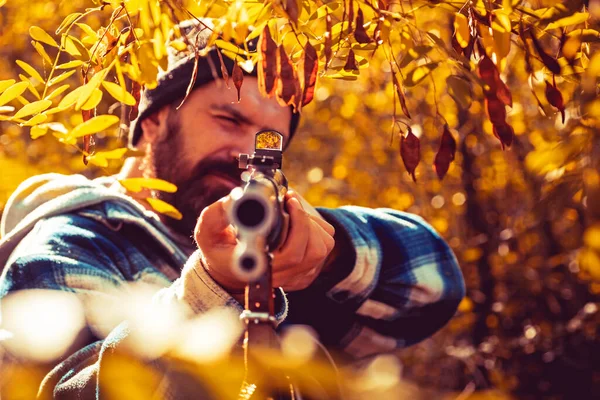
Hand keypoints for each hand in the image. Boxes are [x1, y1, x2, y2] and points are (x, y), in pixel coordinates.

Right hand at [193, 190, 335, 293]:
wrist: (228, 270)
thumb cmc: (219, 248)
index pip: (279, 256)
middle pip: (305, 251)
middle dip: (301, 219)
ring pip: (320, 248)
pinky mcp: (307, 272)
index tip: (288, 202)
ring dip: (310, 223)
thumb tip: (237, 199)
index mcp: (253, 267)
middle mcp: (277, 276)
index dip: (292, 228)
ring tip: (291, 209)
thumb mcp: (208, 231)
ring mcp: (295, 277)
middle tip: (288, 199)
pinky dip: (317, 228)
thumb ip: (217, 216)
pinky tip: (298, 221)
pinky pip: (325, 245)